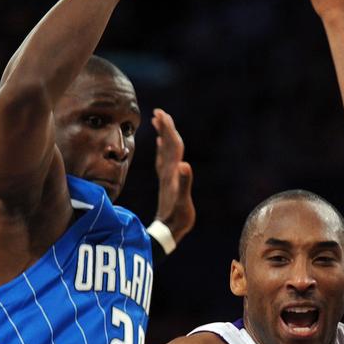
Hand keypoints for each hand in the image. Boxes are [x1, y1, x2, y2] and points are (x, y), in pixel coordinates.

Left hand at [152, 109, 195, 244]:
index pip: (171, 147)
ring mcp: (167, 177)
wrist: (167, 231)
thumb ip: (184, 183)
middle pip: (166, 146)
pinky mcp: (168, 182)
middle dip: (164, 128)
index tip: (162, 115)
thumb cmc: (178, 217)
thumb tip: (185, 165)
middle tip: (159, 112)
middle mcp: (168, 172)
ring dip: (162, 136)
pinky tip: (159, 145)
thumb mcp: (183, 201)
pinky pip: (164, 161)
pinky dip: (162, 150)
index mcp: (172, 173)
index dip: (168, 131)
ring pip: (164, 151)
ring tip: (158, 122)